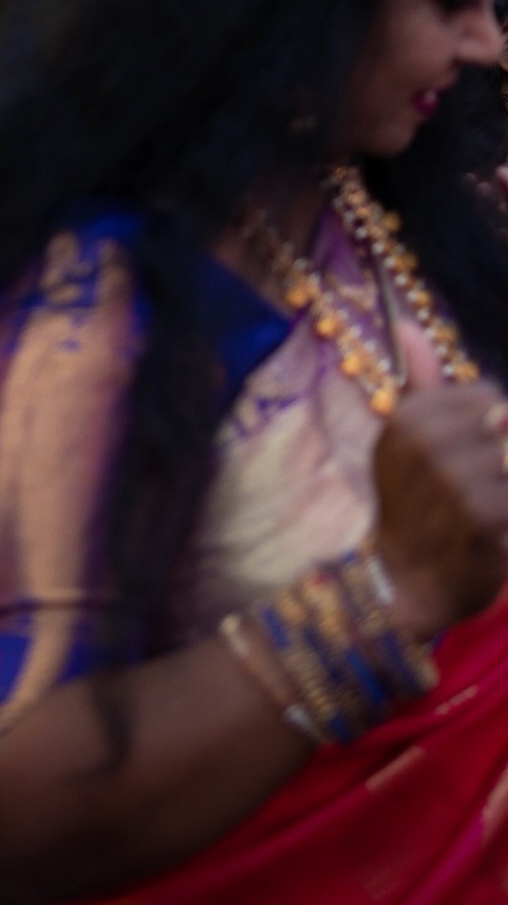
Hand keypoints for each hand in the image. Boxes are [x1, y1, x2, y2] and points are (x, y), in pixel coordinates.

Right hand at [371, 382, 507, 640]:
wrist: (410, 581)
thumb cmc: (412, 500)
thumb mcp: (406, 437)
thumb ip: (419, 381)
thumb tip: (407, 323)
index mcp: (409, 418)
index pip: (488, 398)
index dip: (489, 426)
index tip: (468, 453)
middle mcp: (429, 445)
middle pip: (506, 426)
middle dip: (502, 455)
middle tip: (479, 484)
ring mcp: (457, 483)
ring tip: (487, 506)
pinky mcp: (485, 519)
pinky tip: (494, 530)